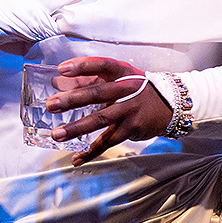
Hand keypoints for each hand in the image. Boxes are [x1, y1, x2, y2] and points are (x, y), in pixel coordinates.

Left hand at [46, 57, 173, 165]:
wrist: (170, 105)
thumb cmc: (137, 88)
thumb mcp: (119, 77)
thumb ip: (89, 79)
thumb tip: (58, 81)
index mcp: (123, 72)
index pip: (102, 64)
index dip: (82, 66)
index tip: (61, 69)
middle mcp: (127, 90)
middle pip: (97, 93)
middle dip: (72, 100)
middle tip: (51, 105)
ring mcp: (130, 110)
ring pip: (100, 120)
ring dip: (76, 128)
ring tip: (57, 134)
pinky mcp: (131, 129)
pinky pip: (108, 142)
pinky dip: (91, 151)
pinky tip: (76, 158)